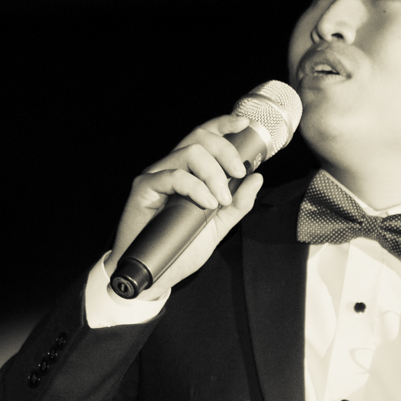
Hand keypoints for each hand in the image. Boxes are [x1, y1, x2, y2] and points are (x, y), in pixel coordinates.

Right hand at [106, 113, 265, 295]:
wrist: (156, 275)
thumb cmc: (180, 249)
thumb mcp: (218, 226)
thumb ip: (238, 203)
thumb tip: (257, 177)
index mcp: (189, 172)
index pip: (205, 137)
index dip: (224, 125)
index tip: (245, 125)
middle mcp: (172, 168)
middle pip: (199, 138)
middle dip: (226, 151)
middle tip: (239, 173)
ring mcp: (157, 176)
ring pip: (189, 152)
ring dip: (213, 174)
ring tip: (220, 200)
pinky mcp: (144, 188)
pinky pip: (174, 175)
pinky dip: (196, 187)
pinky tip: (206, 203)